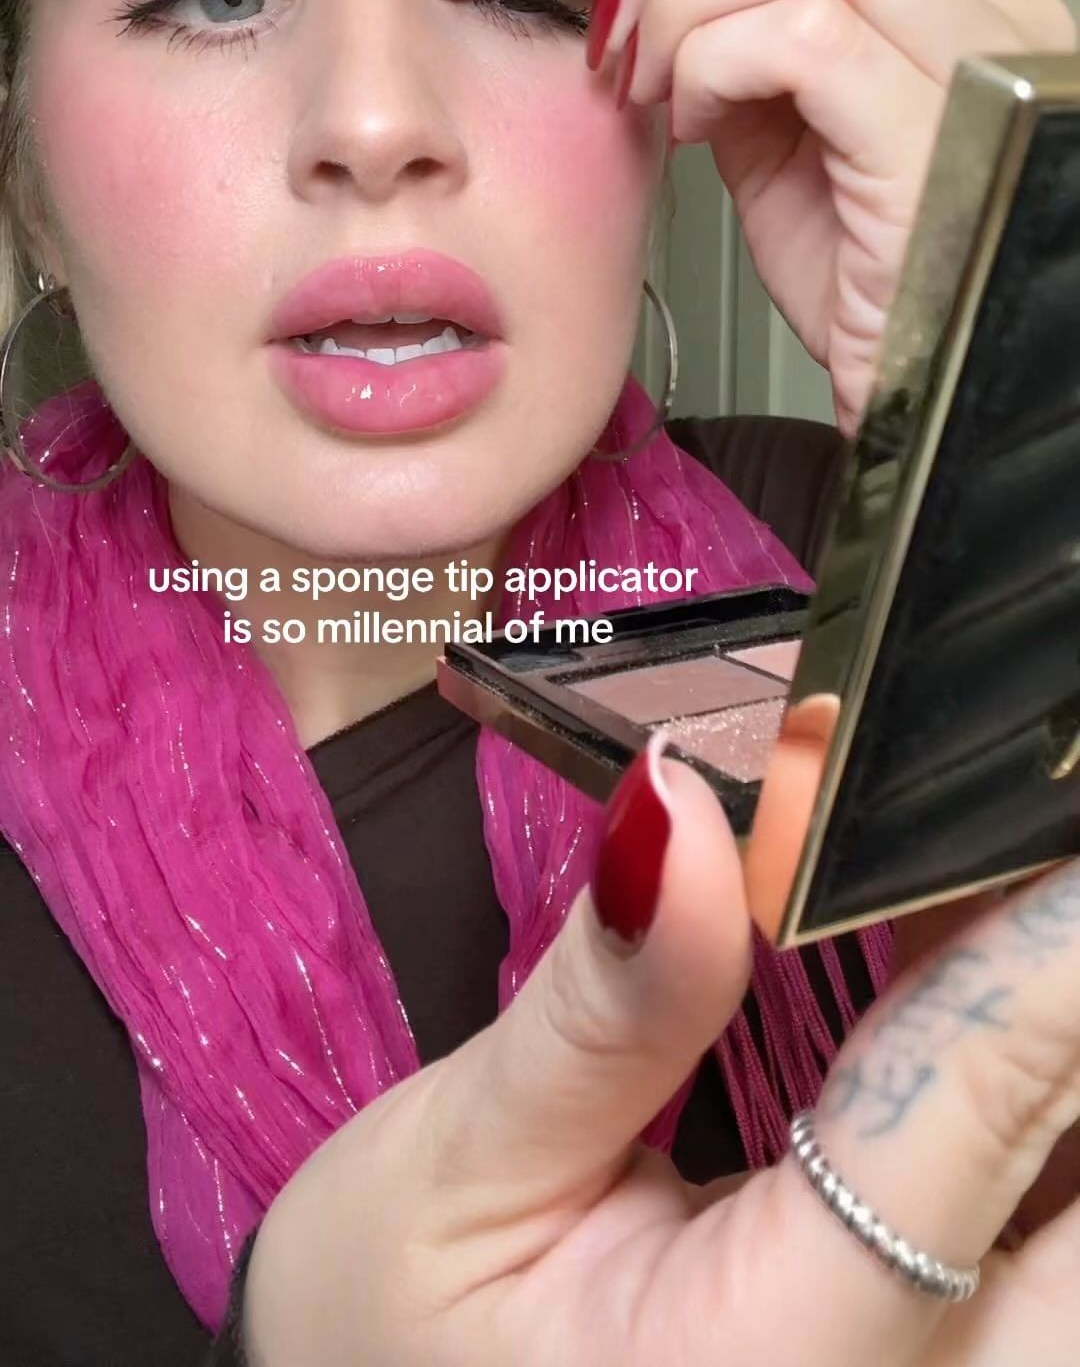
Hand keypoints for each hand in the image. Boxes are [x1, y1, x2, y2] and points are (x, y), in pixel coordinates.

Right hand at [242, 744, 1079, 1366]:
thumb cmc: (393, 1332)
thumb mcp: (452, 1170)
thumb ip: (602, 1008)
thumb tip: (685, 800)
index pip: (961, 1121)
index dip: (1031, 950)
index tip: (1042, 788)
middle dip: (1068, 1012)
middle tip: (1018, 829)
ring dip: (1062, 1057)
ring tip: (994, 876)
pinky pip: (1048, 1253)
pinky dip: (1040, 1103)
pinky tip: (988, 972)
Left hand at [508, 0, 1075, 434]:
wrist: (923, 397)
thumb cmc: (865, 275)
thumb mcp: (781, 120)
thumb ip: (734, 23)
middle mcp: (991, 0)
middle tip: (607, 8)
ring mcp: (982, 66)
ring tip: (650, 77)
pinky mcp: (939, 144)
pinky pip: (810, 34)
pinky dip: (716, 60)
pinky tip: (697, 120)